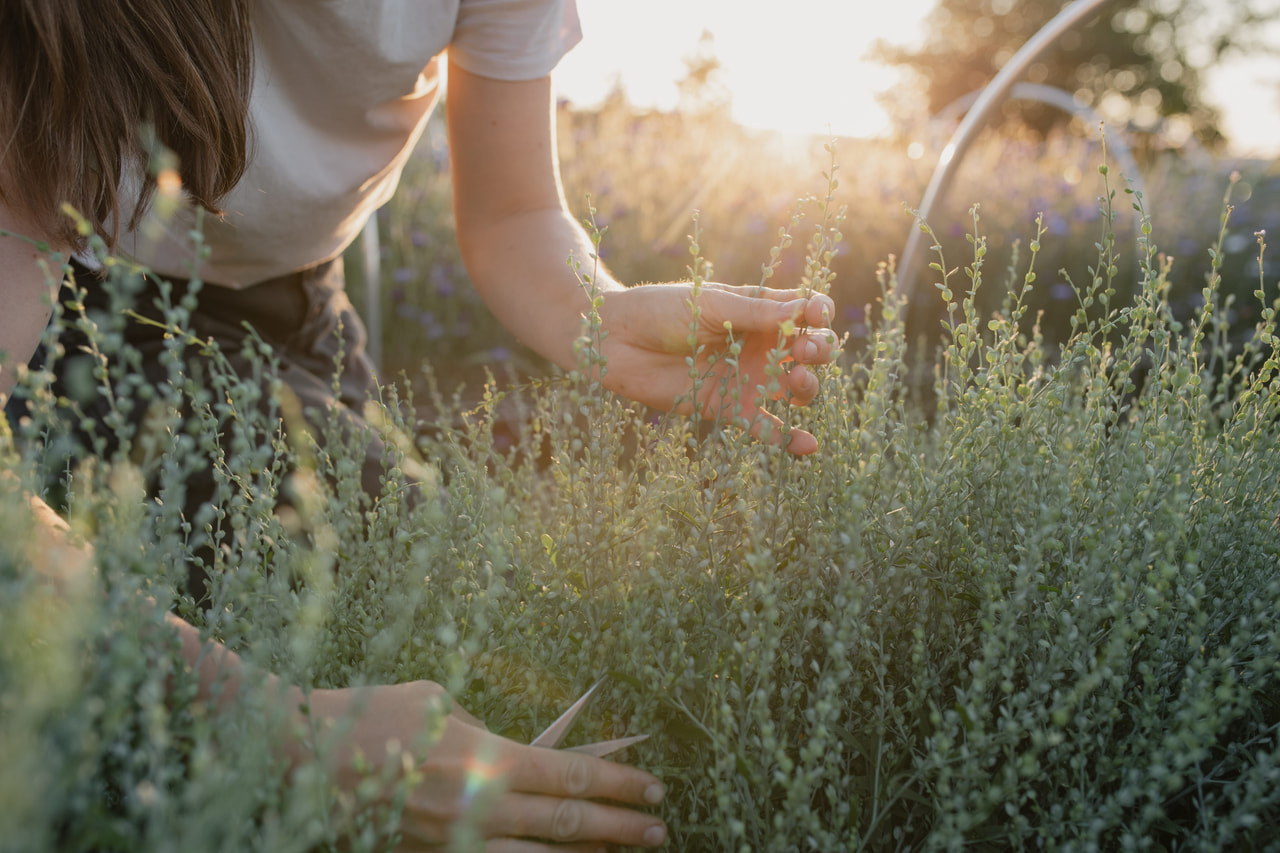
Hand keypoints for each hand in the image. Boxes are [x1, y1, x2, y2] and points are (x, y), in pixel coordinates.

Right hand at [301, 681, 667, 850]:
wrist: (299, 757)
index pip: (570, 774)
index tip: (655, 788)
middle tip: (660, 829)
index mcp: (484, 756)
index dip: (619, 784)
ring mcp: (452, 842)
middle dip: (619, 827)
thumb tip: (512, 751)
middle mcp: (476, 806)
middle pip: (565, 822)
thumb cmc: (370, 715)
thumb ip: (483, 728)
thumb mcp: (437, 701)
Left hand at [598, 283, 837, 454]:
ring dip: (808, 386)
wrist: (617, 342)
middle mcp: (759, 345)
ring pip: (795, 388)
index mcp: (759, 310)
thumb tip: (806, 311)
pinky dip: (788, 438)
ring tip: (799, 380)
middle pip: (809, 351)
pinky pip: (765, 427)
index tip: (815, 316)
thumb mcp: (712, 304)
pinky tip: (808, 445)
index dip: (818, 314)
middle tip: (805, 350)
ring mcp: (747, 378)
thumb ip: (757, 312)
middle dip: (819, 350)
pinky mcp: (729, 408)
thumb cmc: (661, 310)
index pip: (805, 312)